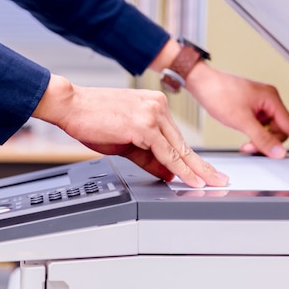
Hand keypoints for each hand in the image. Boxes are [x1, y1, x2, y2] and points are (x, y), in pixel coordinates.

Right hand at [32, 74, 228, 187]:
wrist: (71, 105)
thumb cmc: (92, 118)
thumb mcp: (125, 141)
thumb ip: (148, 157)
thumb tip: (168, 172)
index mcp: (154, 105)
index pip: (177, 137)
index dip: (192, 157)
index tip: (205, 170)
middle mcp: (157, 106)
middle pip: (183, 143)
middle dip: (201, 165)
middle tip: (218, 179)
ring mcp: (152, 114)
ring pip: (178, 149)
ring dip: (194, 170)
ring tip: (208, 183)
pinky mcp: (144, 125)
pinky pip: (165, 152)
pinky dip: (179, 167)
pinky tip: (189, 178)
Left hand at [186, 63, 288, 157]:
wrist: (201, 83)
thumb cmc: (218, 93)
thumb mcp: (241, 120)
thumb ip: (261, 138)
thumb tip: (279, 152)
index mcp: (271, 99)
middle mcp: (268, 100)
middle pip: (279, 131)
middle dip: (266, 142)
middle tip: (250, 148)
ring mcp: (259, 104)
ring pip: (268, 130)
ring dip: (258, 140)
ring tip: (244, 143)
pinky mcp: (250, 107)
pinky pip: (259, 126)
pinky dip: (252, 134)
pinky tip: (244, 136)